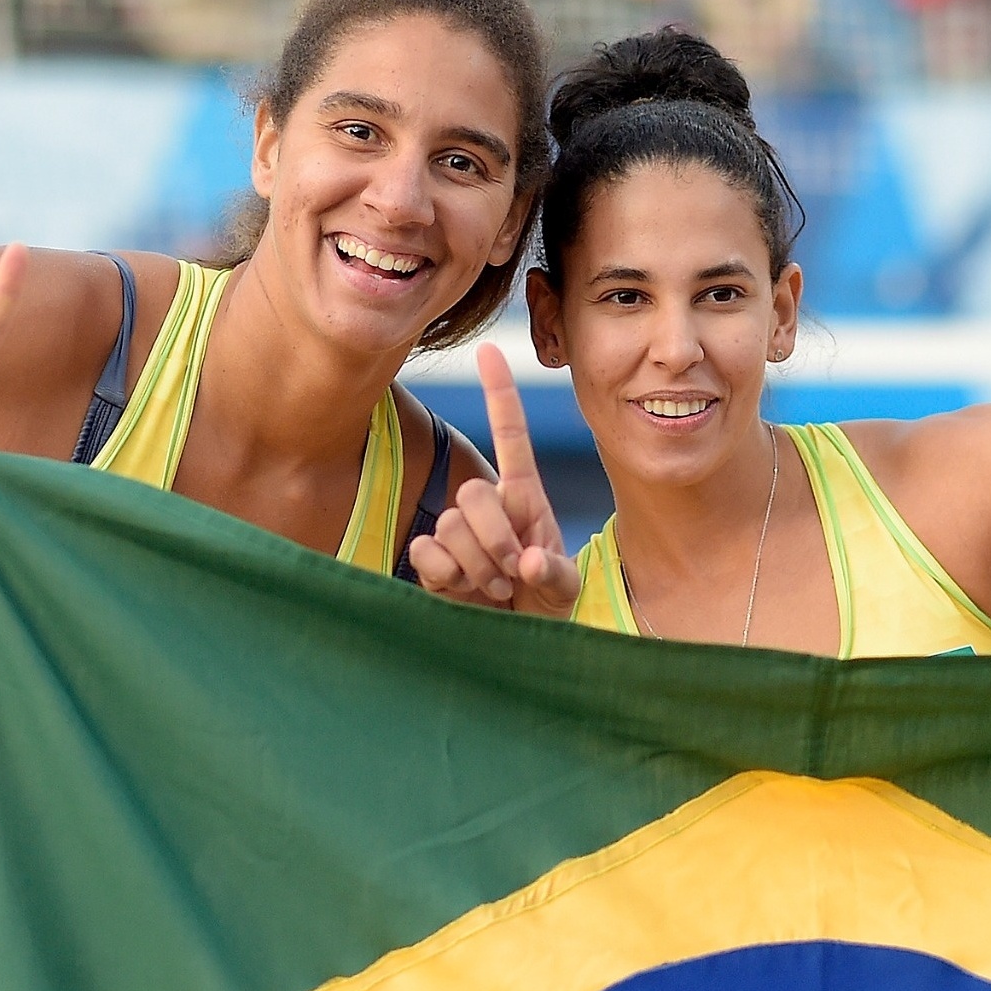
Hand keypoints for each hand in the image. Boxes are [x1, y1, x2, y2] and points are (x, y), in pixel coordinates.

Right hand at [408, 343, 581, 614]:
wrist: (518, 641)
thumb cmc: (546, 604)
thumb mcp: (564, 590)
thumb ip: (555, 576)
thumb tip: (529, 561)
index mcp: (524, 498)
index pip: (510, 436)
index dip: (499, 394)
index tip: (490, 350)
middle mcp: (487, 507)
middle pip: (473, 494)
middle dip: (496, 539)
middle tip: (513, 575)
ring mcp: (455, 531)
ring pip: (451, 526)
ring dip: (478, 566)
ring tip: (497, 589)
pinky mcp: (432, 560)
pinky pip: (426, 552)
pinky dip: (447, 576)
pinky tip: (463, 591)